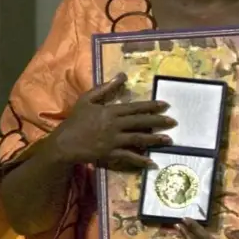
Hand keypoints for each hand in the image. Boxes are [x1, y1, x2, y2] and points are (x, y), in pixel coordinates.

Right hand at [49, 72, 176, 169]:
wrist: (64, 143)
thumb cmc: (75, 120)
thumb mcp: (87, 99)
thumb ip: (105, 88)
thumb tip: (122, 76)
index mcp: (110, 111)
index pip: (135, 107)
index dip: (152, 106)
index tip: (166, 105)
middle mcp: (114, 125)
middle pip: (141, 122)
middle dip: (159, 122)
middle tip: (174, 122)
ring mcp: (113, 140)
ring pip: (138, 139)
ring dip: (155, 139)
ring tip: (169, 140)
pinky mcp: (110, 154)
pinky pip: (129, 157)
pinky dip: (141, 160)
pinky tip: (152, 162)